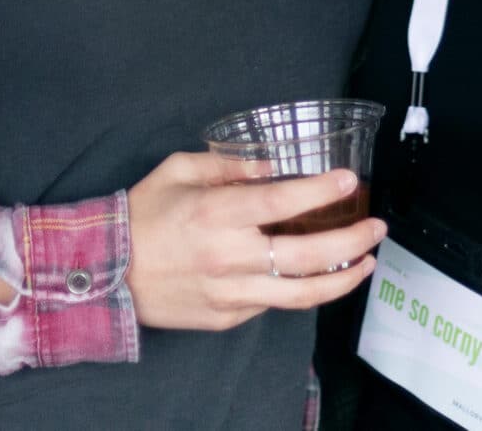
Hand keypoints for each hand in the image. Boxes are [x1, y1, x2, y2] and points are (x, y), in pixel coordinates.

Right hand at [123, 151, 384, 330]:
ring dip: (343, 279)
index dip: (322, 191)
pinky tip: (318, 276)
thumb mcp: (177, 171)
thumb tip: (271, 164)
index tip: (350, 181)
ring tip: (366, 263)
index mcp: (217, 214)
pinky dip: (301, 290)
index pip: (283, 201)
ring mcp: (230, 293)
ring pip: (302, 294)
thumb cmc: (141, 215)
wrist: (104, 273)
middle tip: (376, 228)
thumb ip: (227, 164)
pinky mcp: (227, 317)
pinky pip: (273, 304)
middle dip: (352, 240)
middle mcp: (229, 256)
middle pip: (308, 254)